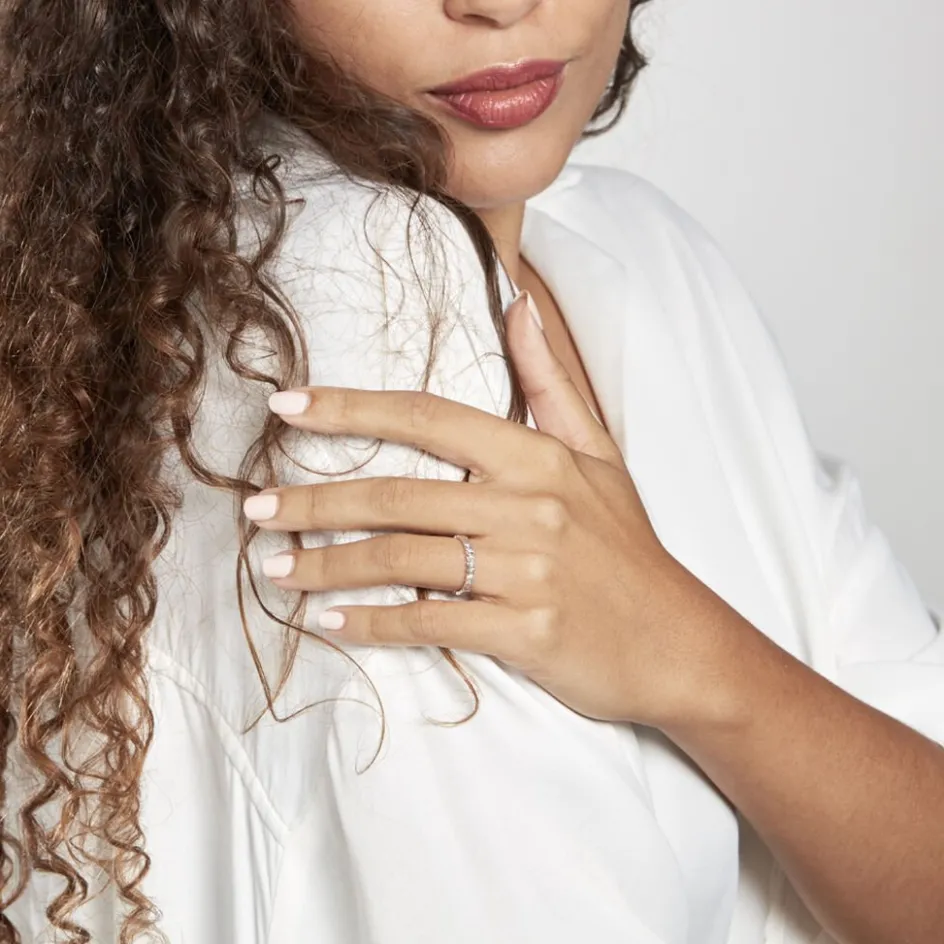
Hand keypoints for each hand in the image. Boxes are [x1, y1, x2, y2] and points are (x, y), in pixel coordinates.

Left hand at [244, 293, 729, 725]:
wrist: (679, 642)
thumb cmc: (629, 547)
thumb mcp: (599, 453)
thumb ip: (550, 380)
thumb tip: (519, 302)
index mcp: (537, 457)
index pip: (429, 417)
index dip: (353, 409)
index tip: (288, 409)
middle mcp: (529, 507)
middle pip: (399, 494)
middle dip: (315, 500)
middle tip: (256, 508)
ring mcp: (527, 572)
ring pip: (402, 562)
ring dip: (328, 566)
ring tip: (274, 569)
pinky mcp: (525, 633)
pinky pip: (429, 626)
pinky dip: (372, 626)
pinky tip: (328, 623)